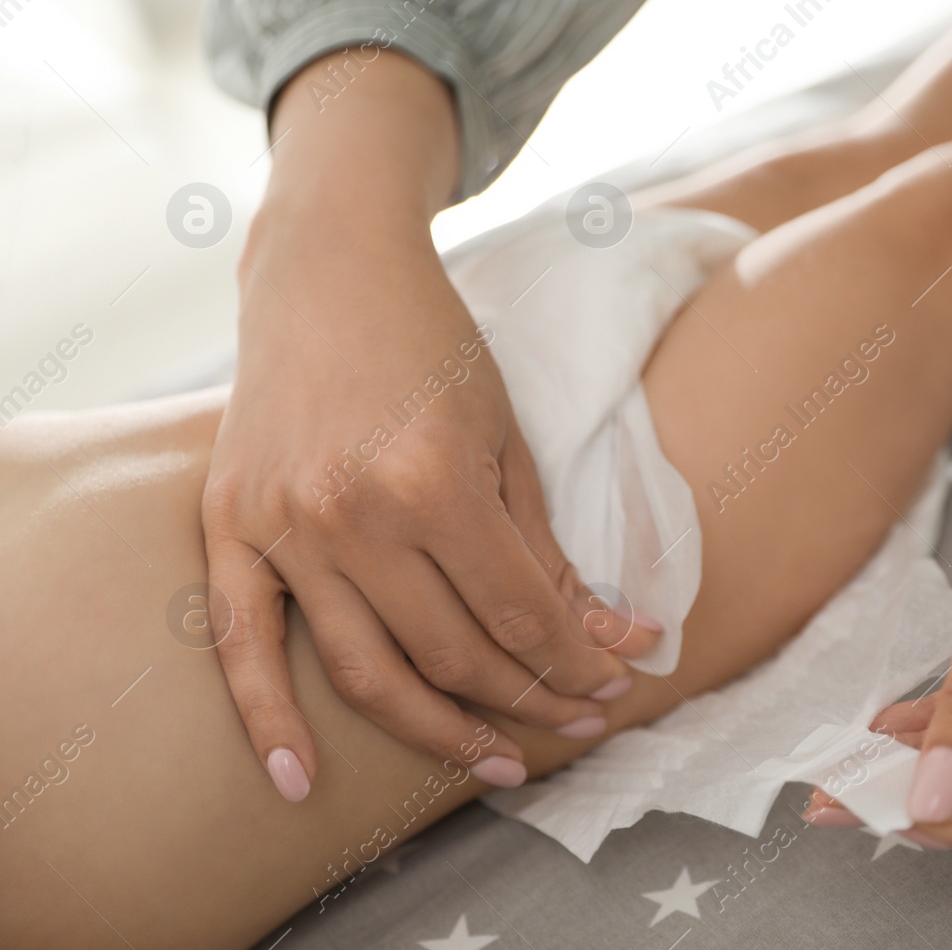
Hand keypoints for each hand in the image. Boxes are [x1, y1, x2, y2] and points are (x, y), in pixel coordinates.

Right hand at [202, 52, 655, 801]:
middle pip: (453, 652)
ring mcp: (282, 525)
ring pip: (365, 671)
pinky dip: (266, 719)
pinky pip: (242, 644)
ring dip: (438, 731)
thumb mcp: (508, 438)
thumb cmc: (435, 347)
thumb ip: (546, 550)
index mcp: (435, 482)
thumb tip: (609, 639)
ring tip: (499, 763)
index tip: (618, 681)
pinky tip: (299, 783)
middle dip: (531, 698)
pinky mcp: (230, 525)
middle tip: (581, 720)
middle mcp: (352, 515)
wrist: (327, 273)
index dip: (577, 660)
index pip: (519, 613)